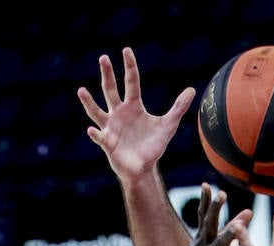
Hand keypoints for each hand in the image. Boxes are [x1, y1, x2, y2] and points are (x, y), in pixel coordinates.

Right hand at [78, 46, 191, 181]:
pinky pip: (99, 137)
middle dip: (108, 74)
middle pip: (111, 90)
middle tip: (104, 58)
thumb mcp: (168, 126)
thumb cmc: (153, 145)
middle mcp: (119, 113)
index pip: (131, 81)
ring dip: (89, 102)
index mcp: (133, 106)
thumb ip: (178, 108)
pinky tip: (91, 131)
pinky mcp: (108, 143)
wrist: (144, 167)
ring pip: (97, 111)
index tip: (126, 50)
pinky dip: (96, 134)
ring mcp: (111, 127)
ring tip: (81, 91)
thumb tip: (192, 90)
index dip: (130, 66)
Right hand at [160, 184, 249, 245]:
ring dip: (228, 235)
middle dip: (214, 209)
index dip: (204, 200)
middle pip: (209, 223)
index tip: (206, 184)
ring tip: (238, 226)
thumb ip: (230, 229)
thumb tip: (248, 212)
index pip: (203, 215)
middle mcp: (202, 245)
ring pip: (218, 245)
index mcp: (201, 237)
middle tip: (221, 193)